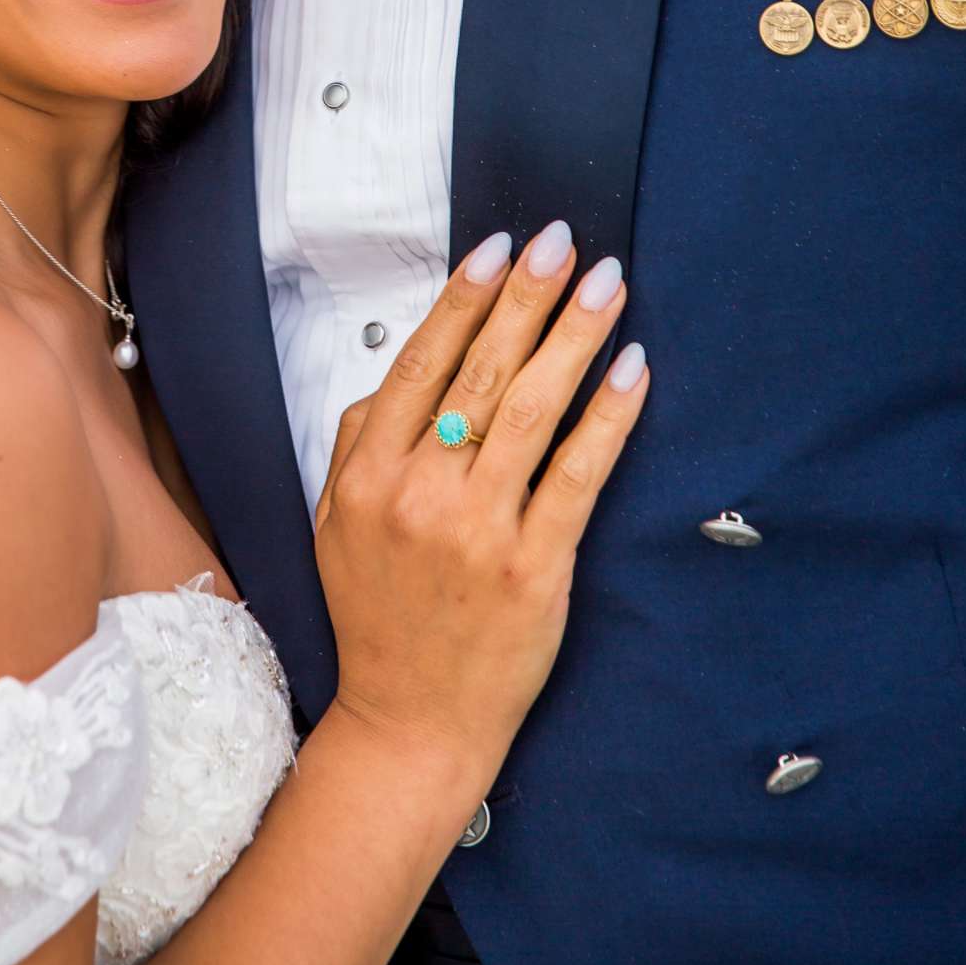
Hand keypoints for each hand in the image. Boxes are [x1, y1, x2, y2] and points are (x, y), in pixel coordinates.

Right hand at [314, 220, 646, 784]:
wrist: (412, 722)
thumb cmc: (379, 616)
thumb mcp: (335, 521)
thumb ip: (360, 440)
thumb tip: (404, 366)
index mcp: (370, 476)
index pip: (422, 362)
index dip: (464, 298)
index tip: (498, 248)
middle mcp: (420, 495)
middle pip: (480, 371)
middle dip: (527, 297)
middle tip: (561, 242)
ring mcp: (479, 532)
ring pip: (531, 410)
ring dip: (574, 337)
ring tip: (606, 285)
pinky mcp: (535, 568)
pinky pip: (579, 475)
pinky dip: (607, 416)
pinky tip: (630, 370)